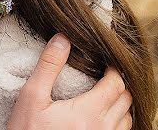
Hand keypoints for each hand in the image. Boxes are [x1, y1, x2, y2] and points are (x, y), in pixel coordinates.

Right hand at [7, 34, 132, 129]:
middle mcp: (102, 129)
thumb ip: (48, 67)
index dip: (113, 69)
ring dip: (119, 104)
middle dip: (118, 84)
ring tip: (104, 95)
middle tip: (104, 76)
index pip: (117, 84)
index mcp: (89, 112)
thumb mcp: (31, 98)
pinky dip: (117, 122)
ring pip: (126, 119)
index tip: (104, 63)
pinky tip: (101, 116)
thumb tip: (63, 38)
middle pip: (126, 99)